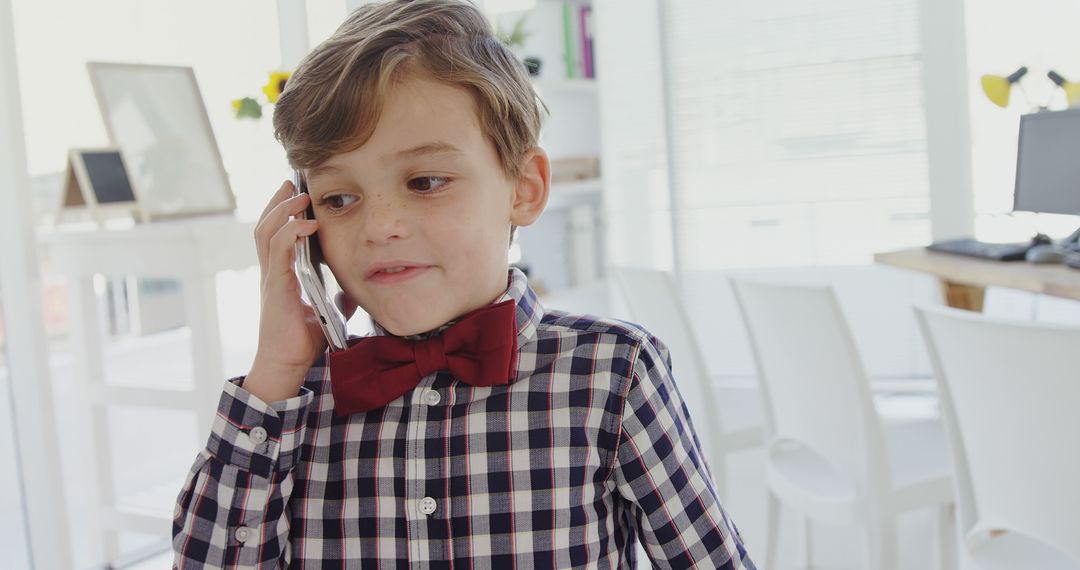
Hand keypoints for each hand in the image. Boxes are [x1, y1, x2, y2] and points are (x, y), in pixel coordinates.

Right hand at [244, 180, 357, 401]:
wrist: (289, 364)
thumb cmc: (304, 341)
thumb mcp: (329, 311)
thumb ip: (339, 297)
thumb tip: (356, 289)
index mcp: (282, 276)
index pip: (276, 235)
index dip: (283, 213)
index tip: (297, 193)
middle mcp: (272, 272)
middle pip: (266, 226)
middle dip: (278, 201)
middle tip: (292, 181)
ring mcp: (271, 278)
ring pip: (266, 232)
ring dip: (281, 209)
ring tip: (297, 193)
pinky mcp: (276, 286)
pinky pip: (278, 251)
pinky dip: (290, 233)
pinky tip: (306, 223)